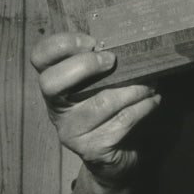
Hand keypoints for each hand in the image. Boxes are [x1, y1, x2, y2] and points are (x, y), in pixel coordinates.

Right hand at [30, 32, 160, 188]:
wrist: (113, 158)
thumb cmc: (108, 105)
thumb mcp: (99, 81)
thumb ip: (100, 60)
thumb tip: (126, 36)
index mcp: (55, 83)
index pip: (40, 57)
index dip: (62, 44)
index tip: (92, 41)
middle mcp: (57, 107)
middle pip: (52, 82)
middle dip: (86, 65)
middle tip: (113, 60)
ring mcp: (71, 131)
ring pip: (101, 101)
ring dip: (133, 87)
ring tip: (150, 82)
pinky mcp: (92, 149)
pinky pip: (123, 120)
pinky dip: (144, 106)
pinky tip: (153, 99)